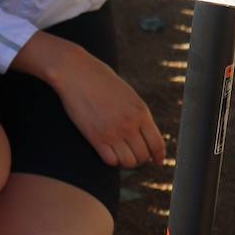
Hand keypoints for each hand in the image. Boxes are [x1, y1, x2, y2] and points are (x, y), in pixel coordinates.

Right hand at [53, 50, 164, 168]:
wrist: (75, 73)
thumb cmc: (100, 79)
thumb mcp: (127, 94)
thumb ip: (137, 113)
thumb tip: (144, 133)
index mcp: (141, 112)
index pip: (157, 144)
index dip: (159, 156)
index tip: (157, 160)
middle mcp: (130, 125)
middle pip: (143, 156)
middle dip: (140, 158)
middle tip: (134, 155)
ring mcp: (112, 132)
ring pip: (128, 161)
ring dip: (125, 160)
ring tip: (121, 154)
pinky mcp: (95, 137)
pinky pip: (110, 160)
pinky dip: (111, 160)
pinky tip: (108, 152)